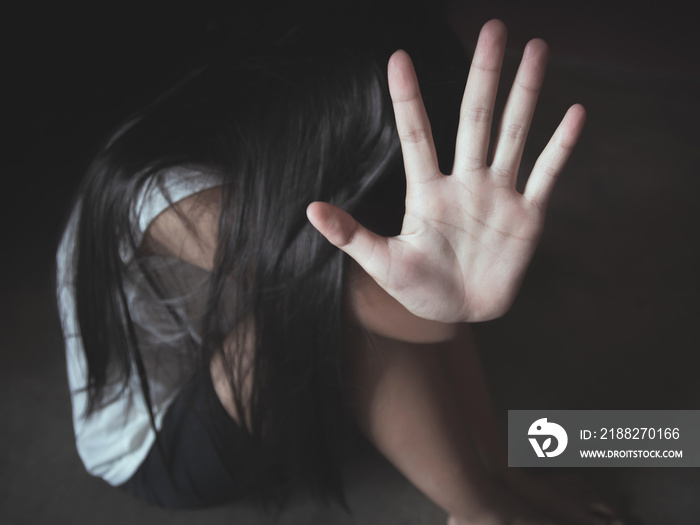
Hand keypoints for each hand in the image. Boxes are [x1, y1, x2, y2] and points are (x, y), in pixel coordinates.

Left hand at [307, 20, 585, 322]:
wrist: (460, 312)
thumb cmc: (418, 288)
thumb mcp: (383, 264)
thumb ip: (352, 235)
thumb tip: (310, 208)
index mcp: (426, 191)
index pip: (417, 135)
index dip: (408, 98)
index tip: (397, 58)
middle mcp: (465, 182)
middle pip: (474, 118)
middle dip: (484, 74)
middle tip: (493, 27)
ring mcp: (498, 194)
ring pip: (513, 134)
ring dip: (525, 94)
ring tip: (537, 49)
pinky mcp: (527, 215)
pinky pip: (546, 174)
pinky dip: (561, 147)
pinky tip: (575, 112)